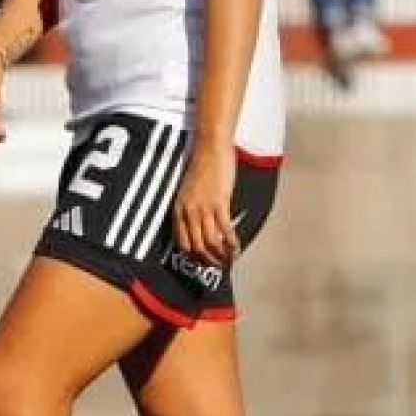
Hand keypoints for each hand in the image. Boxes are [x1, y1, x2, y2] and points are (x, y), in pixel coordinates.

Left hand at [171, 144, 239, 267]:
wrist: (210, 148)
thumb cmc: (202, 166)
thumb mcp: (189, 190)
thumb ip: (192, 207)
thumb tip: (201, 223)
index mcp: (178, 209)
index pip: (181, 241)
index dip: (192, 256)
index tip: (202, 262)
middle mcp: (188, 211)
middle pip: (196, 246)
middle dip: (208, 260)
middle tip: (218, 266)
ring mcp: (203, 208)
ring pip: (210, 242)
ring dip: (220, 255)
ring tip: (229, 260)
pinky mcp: (219, 203)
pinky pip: (224, 230)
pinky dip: (231, 243)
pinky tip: (237, 248)